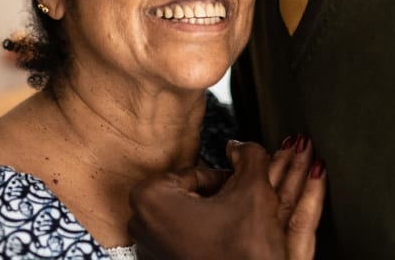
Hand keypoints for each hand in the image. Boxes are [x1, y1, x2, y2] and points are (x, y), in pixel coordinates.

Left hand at [128, 139, 325, 259]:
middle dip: (216, 196)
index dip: (223, 179)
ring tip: (233, 228)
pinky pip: (182, 238)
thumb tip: (241, 147)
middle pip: (189, 191)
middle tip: (237, 208)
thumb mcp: (254, 190)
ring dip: (212, 216)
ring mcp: (148, 249)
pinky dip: (202, 236)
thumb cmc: (241, 256)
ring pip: (187, 215)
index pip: (196, 170)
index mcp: (151, 197)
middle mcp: (140, 224)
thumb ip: (250, 155)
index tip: (237, 190)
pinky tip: (223, 245)